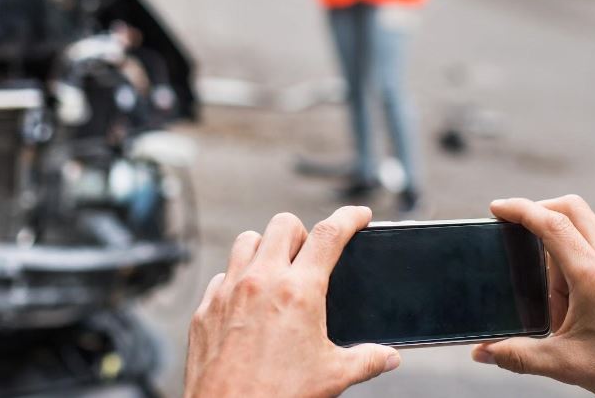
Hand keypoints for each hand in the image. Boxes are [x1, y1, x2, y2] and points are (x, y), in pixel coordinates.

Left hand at [184, 207, 399, 397]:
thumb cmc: (278, 395)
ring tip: (276, 270)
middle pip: (283, 224)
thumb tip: (388, 356)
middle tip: (309, 256)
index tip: (358, 215)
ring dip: (265, 248)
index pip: (329, 234)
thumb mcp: (333, 376)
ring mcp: (229, 291)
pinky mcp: (205, 308)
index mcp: (299, 291)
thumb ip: (367, 359)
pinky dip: (236, 280)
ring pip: (246, 240)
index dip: (349, 217)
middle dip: (301, 233)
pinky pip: (222, 276)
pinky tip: (246, 302)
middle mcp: (261, 281)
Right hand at [472, 196, 594, 397]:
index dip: (520, 209)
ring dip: (559, 247)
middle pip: (572, 209)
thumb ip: (517, 355)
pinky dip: (578, 260)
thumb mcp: (564, 364)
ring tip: (553, 298)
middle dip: (539, 211)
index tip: (497, 207)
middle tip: (516, 231)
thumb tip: (481, 353)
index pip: (552, 224)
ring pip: (586, 229)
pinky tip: (574, 301)